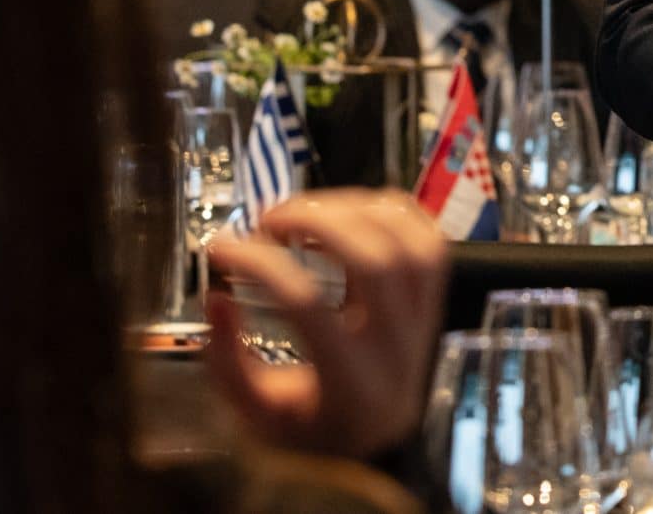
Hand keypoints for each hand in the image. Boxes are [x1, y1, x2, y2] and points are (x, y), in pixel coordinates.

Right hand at [200, 189, 447, 459]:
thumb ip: (227, 362)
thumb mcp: (256, 413)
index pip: (307, 305)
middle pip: (371, 260)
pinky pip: (431, 241)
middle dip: (316, 222)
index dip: (260, 265)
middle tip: (269, 218)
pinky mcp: (434, 301)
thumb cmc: (310, 429)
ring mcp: (423, 320)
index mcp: (348, 381)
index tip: (221, 248)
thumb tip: (217, 298)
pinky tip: (353, 209)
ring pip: (407, 243)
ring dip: (354, 209)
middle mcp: (395, 346)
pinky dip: (394, 212)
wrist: (376, 443)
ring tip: (306, 210)